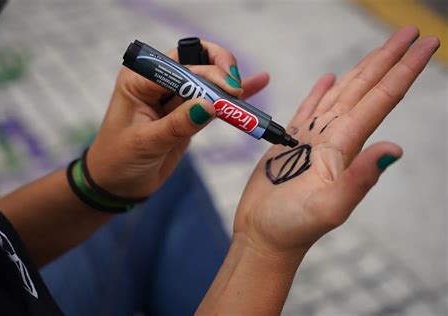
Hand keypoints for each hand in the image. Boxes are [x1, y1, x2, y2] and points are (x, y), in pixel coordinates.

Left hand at [87, 40, 269, 197]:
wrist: (117, 184)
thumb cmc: (119, 161)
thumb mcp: (146, 143)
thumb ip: (178, 124)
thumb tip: (211, 105)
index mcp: (140, 80)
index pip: (179, 65)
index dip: (206, 72)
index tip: (228, 90)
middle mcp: (157, 82)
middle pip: (196, 62)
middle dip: (219, 72)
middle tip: (237, 91)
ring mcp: (174, 97)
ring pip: (208, 79)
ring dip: (230, 83)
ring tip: (248, 90)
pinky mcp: (188, 113)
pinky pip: (213, 101)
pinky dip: (232, 97)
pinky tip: (258, 83)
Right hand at [234, 26, 438, 255]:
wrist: (265, 235)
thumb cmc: (292, 226)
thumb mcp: (329, 207)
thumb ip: (359, 178)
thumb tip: (395, 150)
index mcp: (345, 145)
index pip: (381, 99)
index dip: (403, 70)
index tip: (424, 43)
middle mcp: (334, 137)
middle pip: (365, 89)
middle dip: (387, 59)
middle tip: (408, 32)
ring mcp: (312, 138)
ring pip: (340, 95)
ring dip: (360, 71)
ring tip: (378, 50)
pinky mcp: (290, 141)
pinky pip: (309, 109)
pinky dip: (319, 92)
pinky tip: (329, 79)